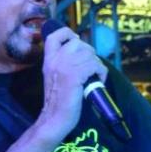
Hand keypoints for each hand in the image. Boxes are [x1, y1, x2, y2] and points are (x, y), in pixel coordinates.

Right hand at [38, 27, 106, 141]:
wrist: (55, 118)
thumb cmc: (58, 101)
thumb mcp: (55, 76)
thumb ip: (63, 63)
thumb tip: (81, 53)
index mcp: (48, 60)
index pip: (54, 36)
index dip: (67, 33)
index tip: (76, 40)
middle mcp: (55, 60)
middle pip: (78, 43)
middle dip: (89, 53)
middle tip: (90, 67)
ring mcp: (65, 67)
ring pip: (89, 54)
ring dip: (96, 64)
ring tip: (95, 76)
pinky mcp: (75, 76)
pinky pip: (95, 65)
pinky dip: (101, 72)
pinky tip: (99, 81)